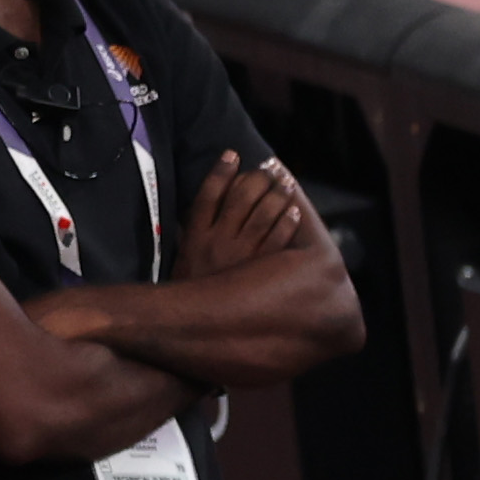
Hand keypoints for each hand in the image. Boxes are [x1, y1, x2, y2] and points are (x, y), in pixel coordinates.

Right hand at [178, 152, 315, 280]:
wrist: (195, 326)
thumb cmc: (194, 287)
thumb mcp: (185, 256)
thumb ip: (194, 231)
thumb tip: (207, 204)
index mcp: (195, 236)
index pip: (207, 195)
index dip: (220, 171)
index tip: (232, 153)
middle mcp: (217, 241)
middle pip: (240, 198)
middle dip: (257, 178)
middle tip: (269, 169)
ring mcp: (240, 255)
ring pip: (263, 214)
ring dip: (277, 194)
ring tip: (285, 184)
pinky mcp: (261, 270)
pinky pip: (279, 239)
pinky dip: (288, 221)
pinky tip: (294, 210)